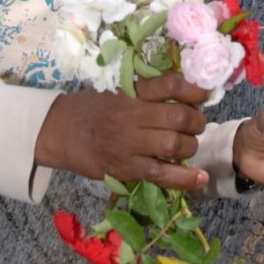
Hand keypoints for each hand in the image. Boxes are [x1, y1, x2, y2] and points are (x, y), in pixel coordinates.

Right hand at [35, 72, 210, 191]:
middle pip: (178, 116)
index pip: (170, 84)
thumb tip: (184, 92)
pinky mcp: (124, 168)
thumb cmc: (91, 107)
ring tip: (188, 145)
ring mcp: (128, 143)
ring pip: (174, 145)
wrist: (58, 130)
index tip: (205, 95)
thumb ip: (147, 90)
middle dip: (196, 121)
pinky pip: (160, 174)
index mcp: (132, 91)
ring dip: (190, 146)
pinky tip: (199, 178)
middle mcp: (132, 114)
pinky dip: (184, 178)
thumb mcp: (118, 89)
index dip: (195, 90)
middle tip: (196, 124)